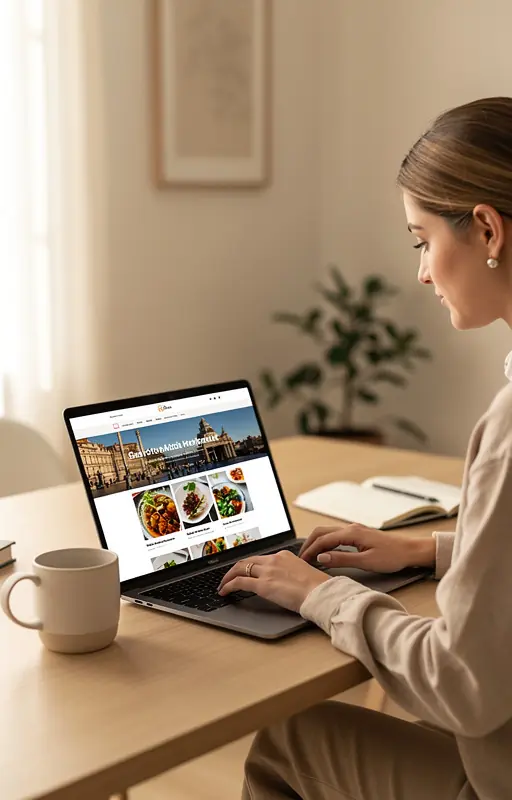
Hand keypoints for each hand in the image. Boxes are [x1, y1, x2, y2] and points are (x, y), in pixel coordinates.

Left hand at [217, 550, 329, 612]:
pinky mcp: (263, 585)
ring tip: (223, 584)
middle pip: (247, 561)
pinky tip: (224, 591)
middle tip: (228, 576)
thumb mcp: (303, 573)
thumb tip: (285, 582)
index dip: (250, 565)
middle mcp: (273, 560)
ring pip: (240, 568)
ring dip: (228, 576)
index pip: (261, 558)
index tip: (245, 569)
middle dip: (235, 568)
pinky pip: (239, 582)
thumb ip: (291, 573)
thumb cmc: (317, 587)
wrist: (320, 592)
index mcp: (284, 556)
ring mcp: (267, 571)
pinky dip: (228, 585)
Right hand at [300, 524, 434, 572]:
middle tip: (301, 558)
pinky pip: (335, 535)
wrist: (410, 550)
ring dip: (316, 543)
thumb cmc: (392, 557)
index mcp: (351, 533)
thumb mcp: (366, 562)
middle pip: (321, 532)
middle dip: (309, 544)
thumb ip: (342, 559)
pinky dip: (325, 542)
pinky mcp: (358, 534)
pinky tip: (325, 553)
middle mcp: (351, 528)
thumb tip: (322, 558)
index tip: (302, 561)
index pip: (323, 540)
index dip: (310, 550)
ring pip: (328, 532)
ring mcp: (354, 530)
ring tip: (309, 556)